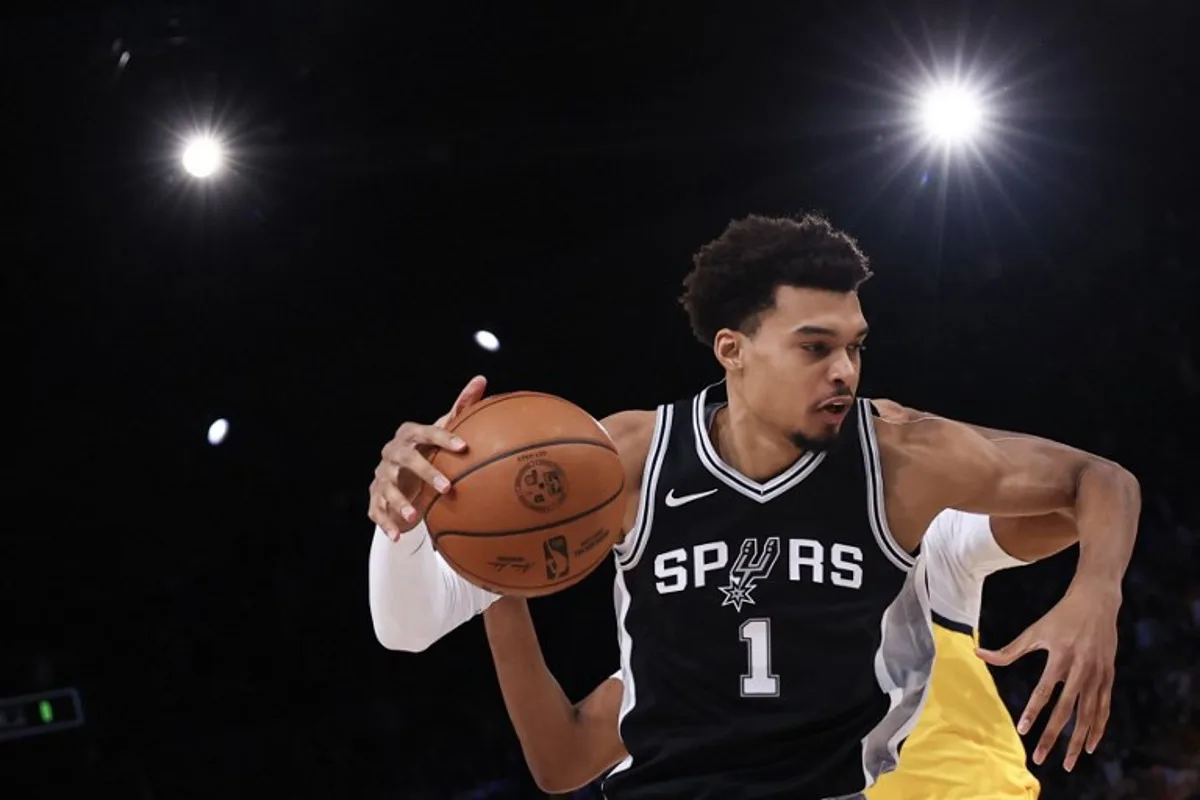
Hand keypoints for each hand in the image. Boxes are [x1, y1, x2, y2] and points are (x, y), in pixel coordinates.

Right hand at [368, 375, 487, 539]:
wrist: (403, 478)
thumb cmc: (430, 450)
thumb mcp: (443, 432)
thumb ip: (462, 407)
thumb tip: (481, 379)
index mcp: (409, 436)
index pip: (424, 432)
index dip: (441, 438)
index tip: (463, 448)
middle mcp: (391, 454)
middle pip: (405, 459)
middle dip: (425, 472)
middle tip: (447, 487)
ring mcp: (382, 476)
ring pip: (387, 487)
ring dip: (400, 501)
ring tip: (415, 515)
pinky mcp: (376, 499)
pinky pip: (378, 511)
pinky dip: (386, 523)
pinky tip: (397, 535)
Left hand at [976, 585, 1118, 771]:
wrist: (1097, 602)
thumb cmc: (1060, 617)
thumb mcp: (1035, 630)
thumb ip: (1009, 650)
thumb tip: (978, 654)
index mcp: (1060, 657)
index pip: (1044, 692)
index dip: (1033, 712)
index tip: (1022, 731)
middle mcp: (1081, 669)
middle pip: (1066, 711)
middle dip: (1053, 737)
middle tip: (1041, 759)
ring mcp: (1098, 675)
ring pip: (1088, 716)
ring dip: (1078, 741)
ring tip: (1067, 762)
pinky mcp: (1109, 677)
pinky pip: (1104, 709)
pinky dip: (1098, 728)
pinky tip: (1089, 746)